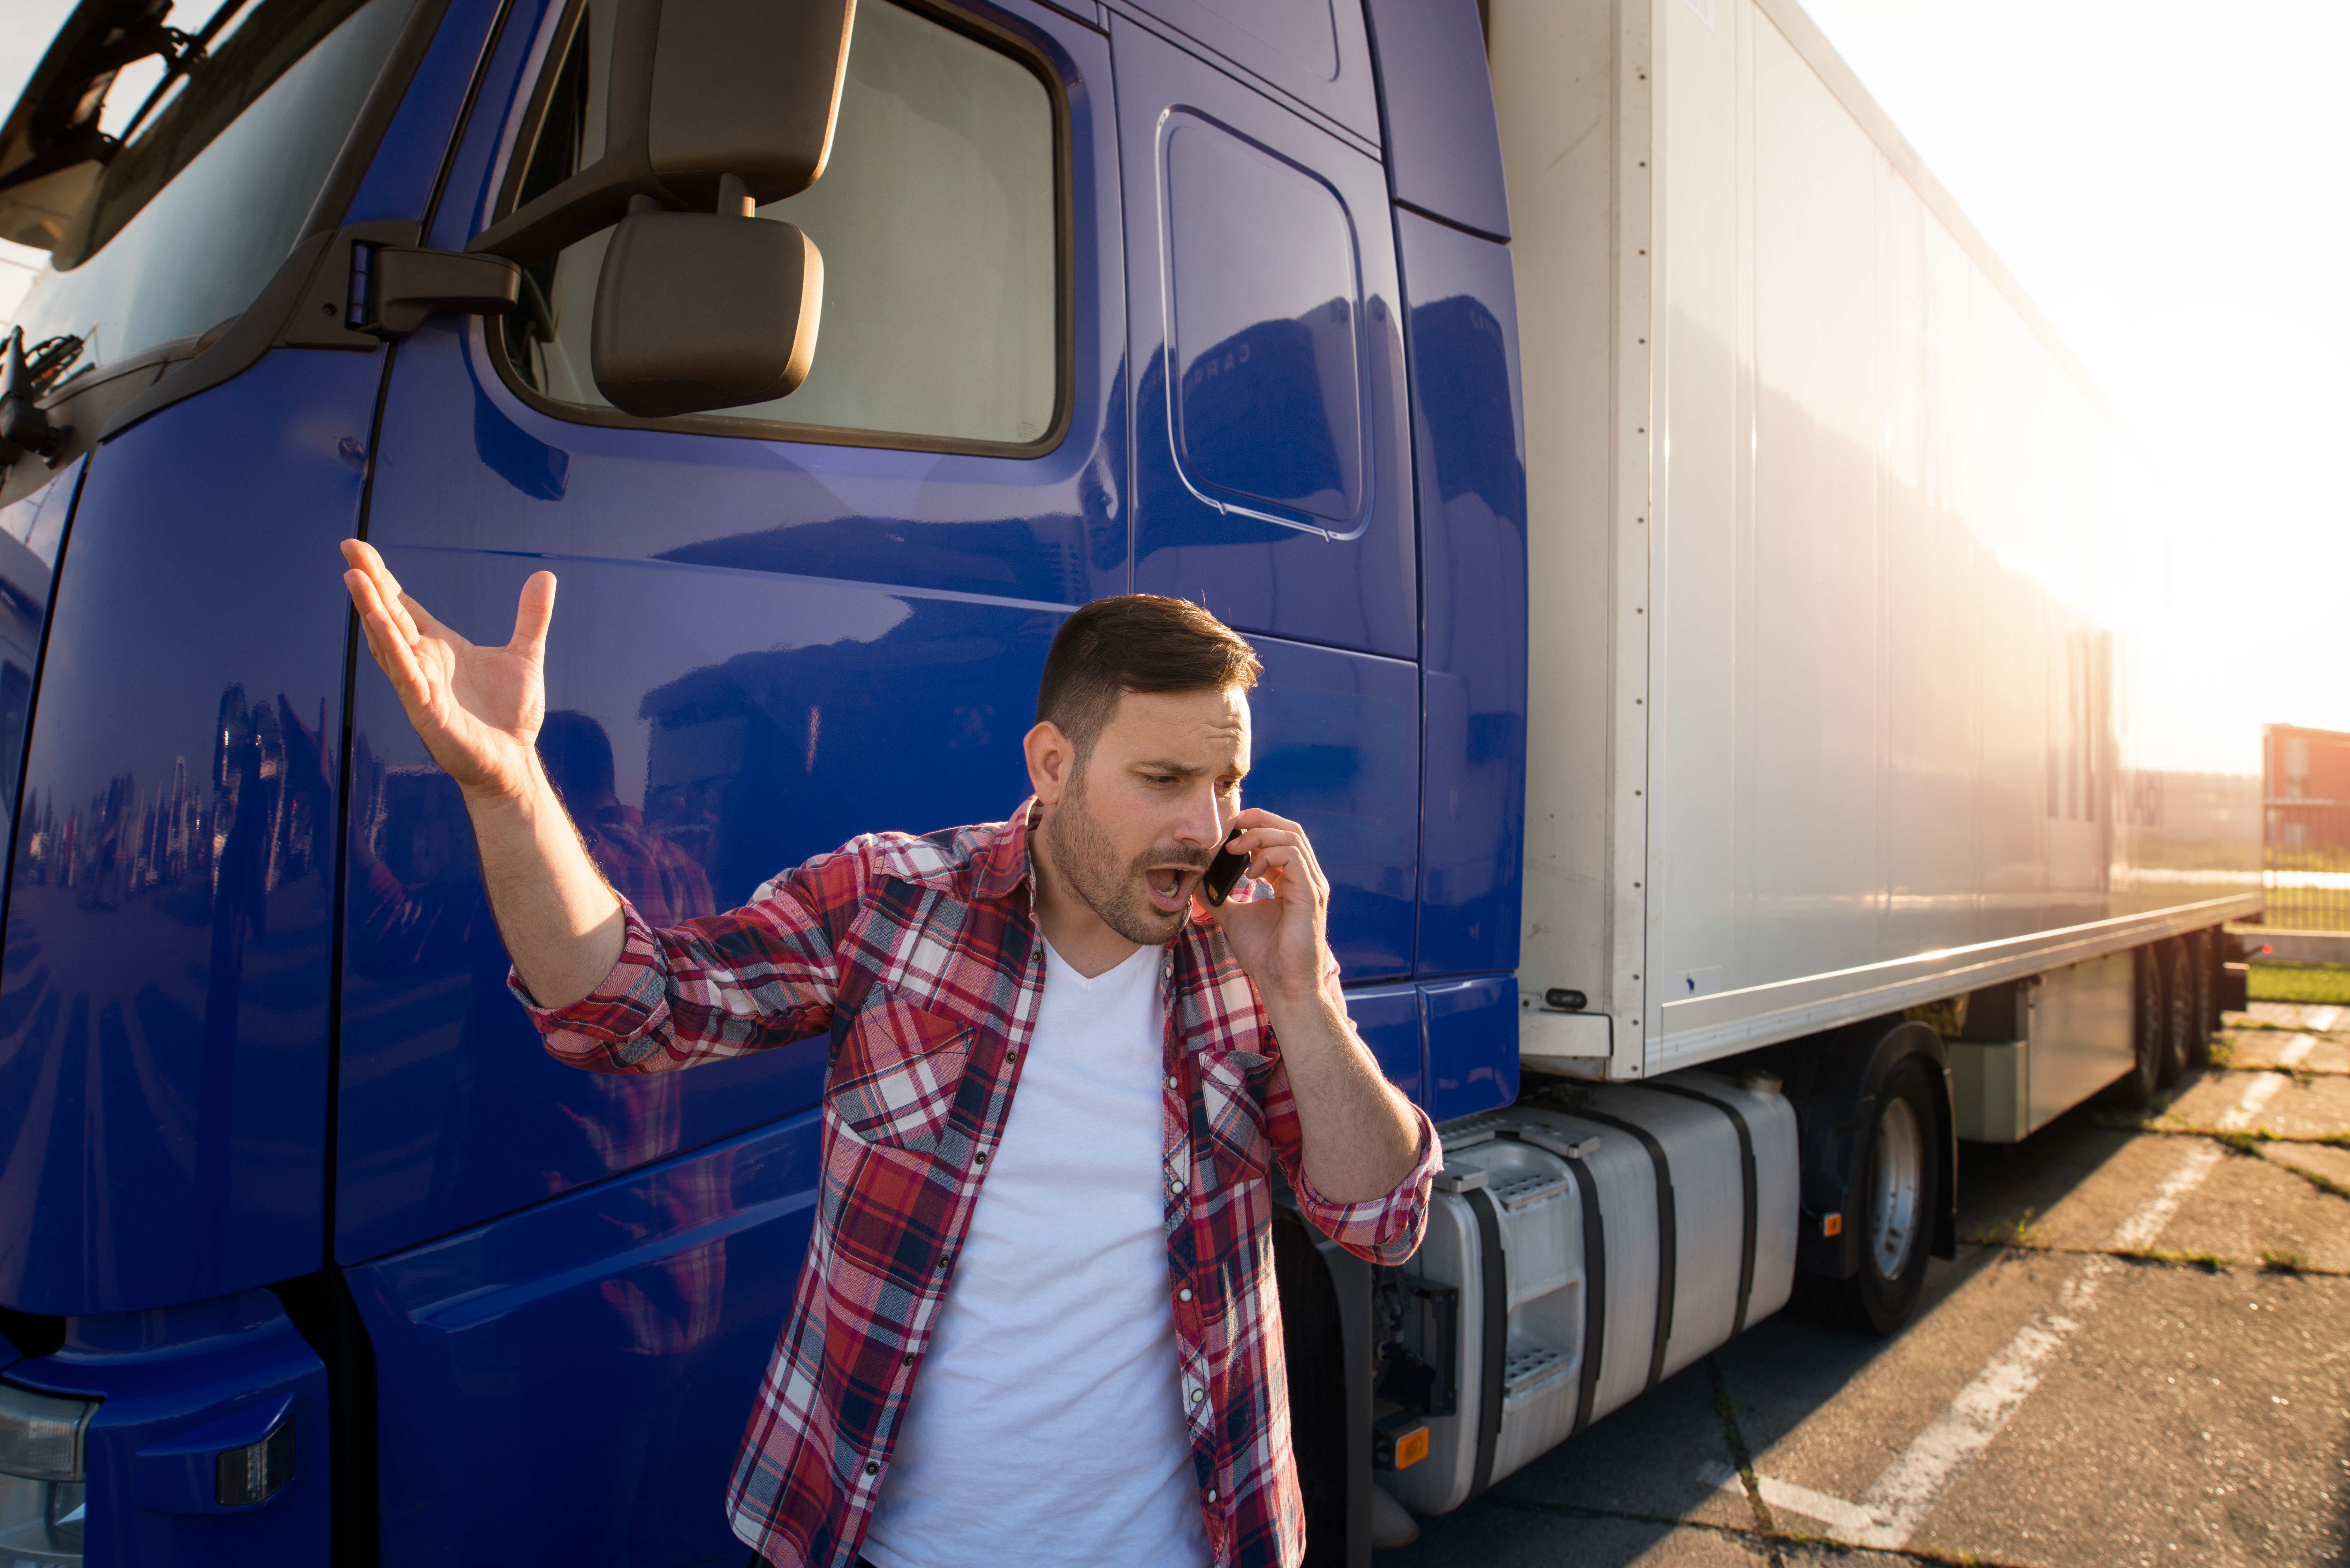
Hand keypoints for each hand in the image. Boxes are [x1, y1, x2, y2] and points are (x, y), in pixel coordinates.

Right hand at [341, 539, 554, 804]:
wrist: (512, 762)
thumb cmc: (510, 716)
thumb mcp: (525, 655)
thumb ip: (531, 617)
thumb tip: (545, 575)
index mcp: (439, 647)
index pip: (403, 605)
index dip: (383, 578)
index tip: (360, 550)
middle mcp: (422, 662)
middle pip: (388, 614)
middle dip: (368, 582)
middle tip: (348, 545)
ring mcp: (419, 685)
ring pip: (388, 640)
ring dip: (370, 609)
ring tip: (353, 576)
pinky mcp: (424, 709)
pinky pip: (404, 674)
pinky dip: (391, 648)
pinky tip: (376, 622)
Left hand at [1195, 808, 1334, 1007]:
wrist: (1282, 985)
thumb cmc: (1264, 955)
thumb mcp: (1233, 917)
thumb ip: (1217, 897)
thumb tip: (1194, 881)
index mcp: (1292, 880)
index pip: (1280, 838)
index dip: (1256, 827)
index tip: (1230, 831)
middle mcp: (1306, 878)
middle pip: (1290, 829)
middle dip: (1260, 819)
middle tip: (1233, 824)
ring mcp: (1312, 885)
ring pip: (1293, 837)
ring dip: (1260, 835)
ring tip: (1235, 850)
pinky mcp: (1311, 894)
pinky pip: (1293, 857)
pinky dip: (1268, 854)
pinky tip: (1250, 872)